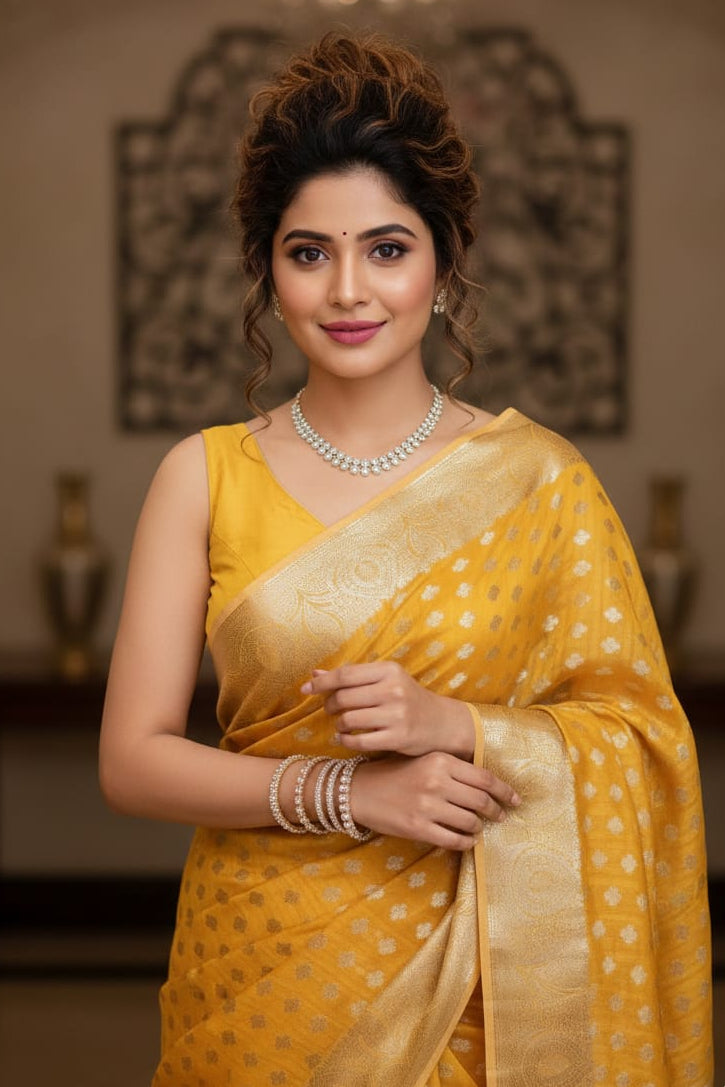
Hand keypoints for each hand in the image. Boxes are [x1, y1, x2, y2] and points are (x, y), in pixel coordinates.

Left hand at [300, 662, 474, 757]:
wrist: (440, 723)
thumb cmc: (407, 699)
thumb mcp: (385, 680)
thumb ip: (352, 677)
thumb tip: (314, 674)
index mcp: (389, 670)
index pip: (345, 674)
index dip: (321, 683)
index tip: (305, 690)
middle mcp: (394, 690)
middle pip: (343, 698)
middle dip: (329, 705)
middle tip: (330, 710)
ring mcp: (397, 715)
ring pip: (348, 720)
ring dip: (339, 724)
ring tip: (342, 724)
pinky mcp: (398, 738)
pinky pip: (359, 741)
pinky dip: (346, 741)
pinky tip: (346, 738)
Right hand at [350, 752, 520, 851]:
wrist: (360, 790)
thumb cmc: (395, 773)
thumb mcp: (425, 761)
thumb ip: (453, 769)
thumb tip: (487, 786)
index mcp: (440, 761)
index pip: (485, 778)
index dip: (505, 791)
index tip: (515, 799)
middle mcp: (436, 781)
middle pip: (481, 800)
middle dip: (496, 811)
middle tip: (501, 816)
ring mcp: (428, 806)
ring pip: (470, 822)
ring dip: (479, 827)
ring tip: (479, 828)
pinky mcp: (418, 827)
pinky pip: (454, 840)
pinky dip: (465, 842)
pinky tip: (466, 840)